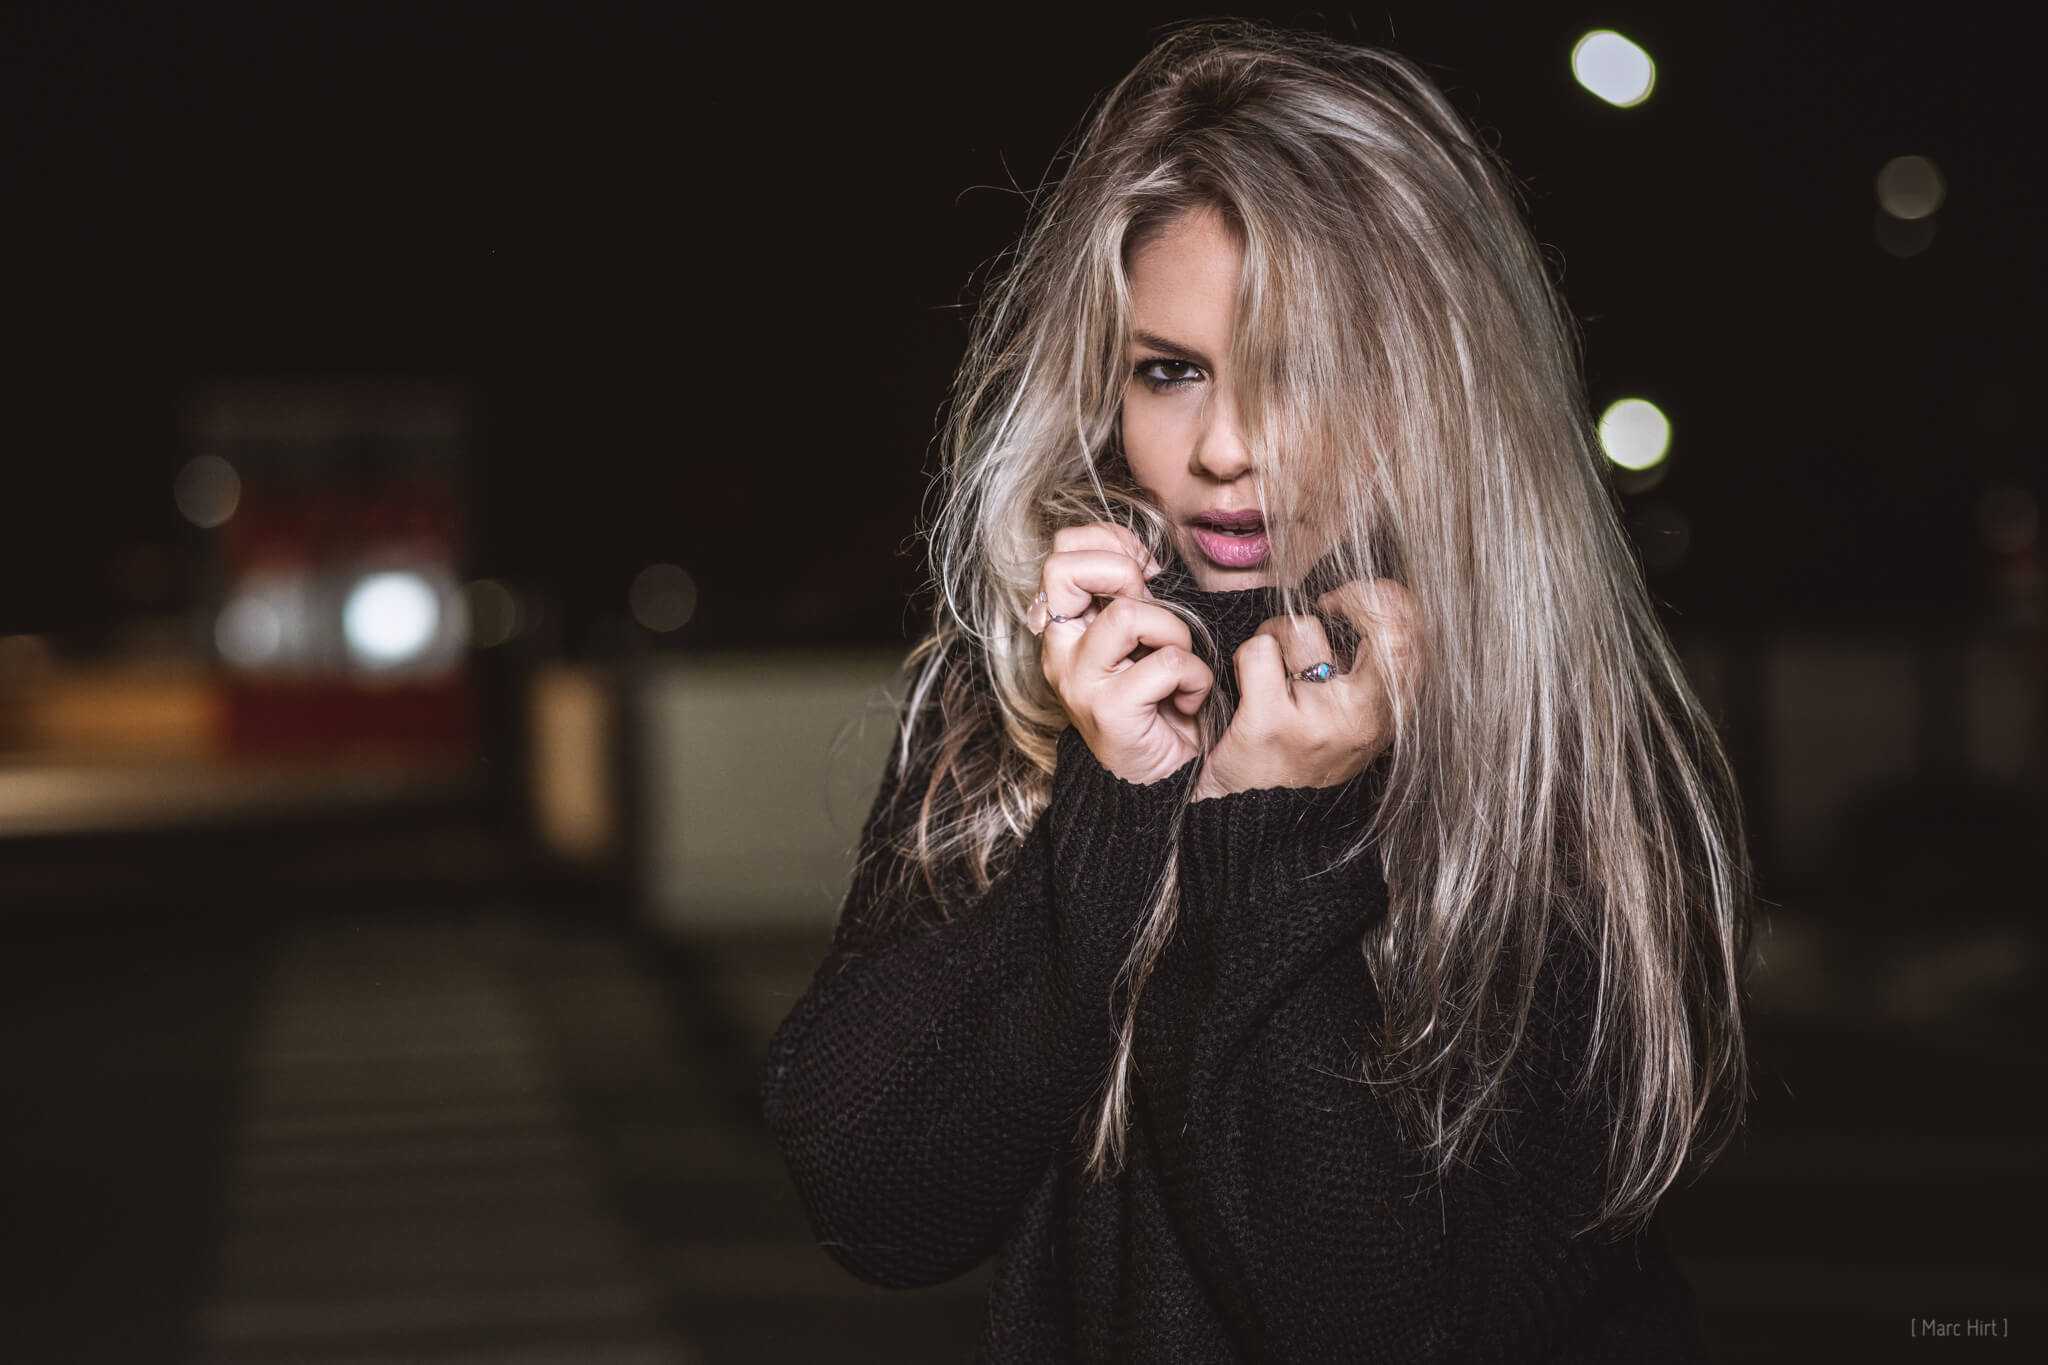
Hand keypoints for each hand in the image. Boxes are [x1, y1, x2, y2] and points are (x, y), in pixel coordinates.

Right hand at [1027, 523, 1214, 785]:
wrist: (1162, 776)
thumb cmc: (1158, 698)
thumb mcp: (1142, 633)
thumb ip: (1131, 593)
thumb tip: (1142, 557)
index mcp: (1065, 625)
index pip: (1061, 551)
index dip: (1108, 543)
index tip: (1145, 570)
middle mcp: (1060, 650)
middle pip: (1064, 570)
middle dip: (1122, 572)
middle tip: (1151, 604)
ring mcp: (1079, 681)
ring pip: (1125, 614)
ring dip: (1173, 631)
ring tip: (1180, 661)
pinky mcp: (1108, 711)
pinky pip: (1165, 664)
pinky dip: (1194, 676)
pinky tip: (1190, 697)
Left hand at [1191, 579, 1419, 801]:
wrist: (1257, 830)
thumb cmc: (1301, 761)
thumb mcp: (1354, 721)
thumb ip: (1368, 669)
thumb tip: (1369, 600)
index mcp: (1389, 714)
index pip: (1410, 634)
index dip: (1384, 598)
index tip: (1353, 598)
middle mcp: (1364, 718)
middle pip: (1378, 626)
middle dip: (1350, 599)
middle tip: (1327, 607)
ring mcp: (1319, 719)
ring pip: (1301, 629)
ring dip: (1279, 635)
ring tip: (1276, 670)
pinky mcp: (1272, 723)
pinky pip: (1259, 651)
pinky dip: (1247, 658)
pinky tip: (1250, 684)